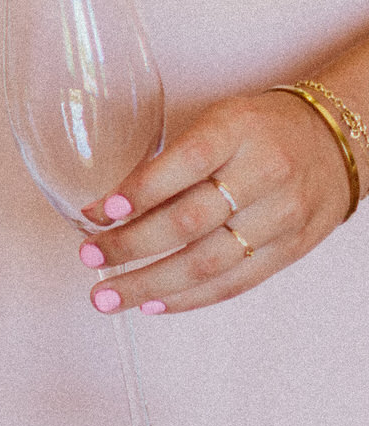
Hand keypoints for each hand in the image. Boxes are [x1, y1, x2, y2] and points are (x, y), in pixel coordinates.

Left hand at [85, 89, 354, 313]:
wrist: (337, 143)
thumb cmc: (259, 130)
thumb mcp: (217, 122)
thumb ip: (170, 160)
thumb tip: (108, 208)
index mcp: (237, 132)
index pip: (185, 162)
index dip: (140, 190)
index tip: (100, 212)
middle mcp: (263, 175)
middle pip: (190, 221)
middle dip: (131, 244)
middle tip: (90, 257)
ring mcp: (281, 217)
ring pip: (208, 262)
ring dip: (150, 283)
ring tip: (107, 296)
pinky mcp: (291, 249)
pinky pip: (235, 283)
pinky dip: (189, 298)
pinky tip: (153, 303)